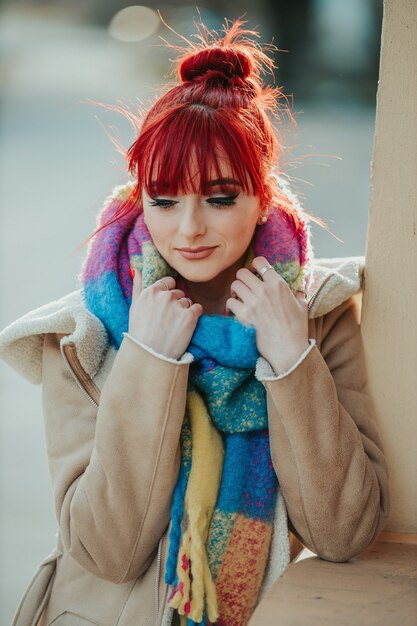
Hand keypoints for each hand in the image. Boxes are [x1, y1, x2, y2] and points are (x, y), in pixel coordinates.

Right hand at [127, 270, 202, 359]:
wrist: (150, 354)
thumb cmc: (139, 333)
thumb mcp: (134, 307)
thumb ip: (137, 286)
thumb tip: (136, 269)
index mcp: (151, 292)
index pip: (168, 282)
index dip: (168, 293)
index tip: (166, 305)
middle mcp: (165, 296)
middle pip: (178, 292)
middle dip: (176, 302)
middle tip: (168, 319)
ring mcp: (178, 305)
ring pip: (188, 301)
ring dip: (185, 310)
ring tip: (175, 325)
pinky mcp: (190, 316)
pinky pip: (198, 309)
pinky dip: (194, 316)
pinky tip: (185, 326)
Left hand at [226, 256, 308, 372]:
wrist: (289, 349)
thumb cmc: (297, 329)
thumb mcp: (302, 306)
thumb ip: (298, 295)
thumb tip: (298, 291)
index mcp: (278, 284)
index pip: (260, 262)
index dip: (254, 265)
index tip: (254, 272)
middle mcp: (265, 290)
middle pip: (242, 272)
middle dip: (242, 278)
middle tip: (244, 287)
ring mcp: (253, 302)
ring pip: (234, 285)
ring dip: (235, 291)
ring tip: (239, 298)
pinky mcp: (244, 315)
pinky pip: (230, 302)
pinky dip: (231, 306)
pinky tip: (235, 310)